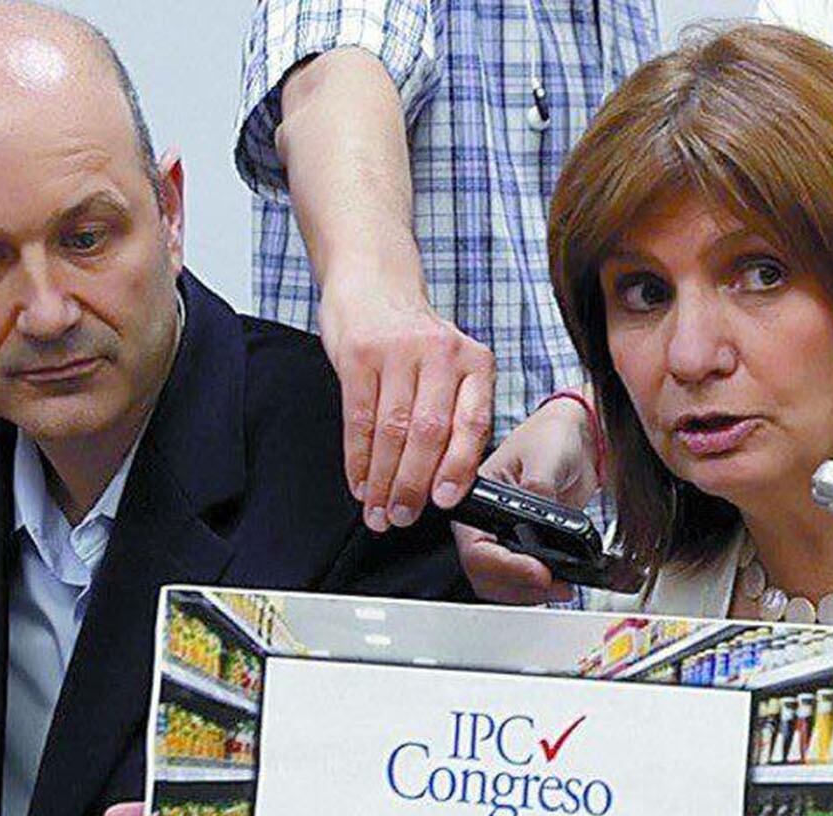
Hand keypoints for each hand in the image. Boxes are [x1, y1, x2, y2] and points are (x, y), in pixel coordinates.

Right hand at [320, 288, 495, 530]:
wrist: (374, 282)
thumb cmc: (416, 336)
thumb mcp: (452, 366)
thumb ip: (456, 412)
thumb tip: (452, 481)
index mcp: (475, 362)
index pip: (472, 423)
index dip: (458, 468)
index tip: (444, 501)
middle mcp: (441, 355)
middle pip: (428, 432)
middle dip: (413, 484)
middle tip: (402, 516)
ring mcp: (398, 352)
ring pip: (391, 431)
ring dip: (382, 480)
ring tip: (378, 510)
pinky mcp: (359, 355)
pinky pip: (357, 419)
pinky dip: (357, 458)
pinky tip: (359, 482)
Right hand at [453, 395, 603, 603]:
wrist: (577, 440)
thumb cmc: (552, 436)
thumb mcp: (545, 457)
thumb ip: (538, 489)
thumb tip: (540, 523)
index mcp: (479, 498)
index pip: (476, 547)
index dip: (506, 567)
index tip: (539, 571)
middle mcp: (486, 522)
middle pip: (485, 575)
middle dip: (519, 586)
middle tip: (553, 584)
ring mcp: (505, 538)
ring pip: (501, 585)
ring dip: (530, 593)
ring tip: (562, 586)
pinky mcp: (526, 548)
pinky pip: (523, 581)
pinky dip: (541, 589)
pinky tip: (562, 582)